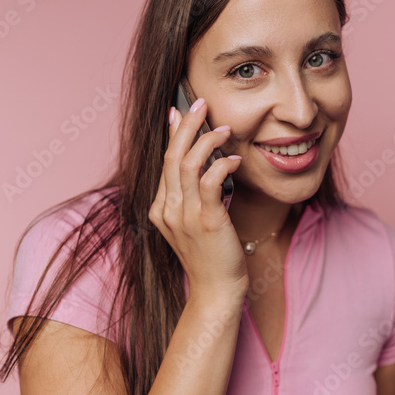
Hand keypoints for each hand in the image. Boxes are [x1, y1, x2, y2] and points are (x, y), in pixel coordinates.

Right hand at [148, 99, 247, 301]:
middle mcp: (168, 210)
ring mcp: (184, 216)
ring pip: (188, 164)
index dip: (173, 134)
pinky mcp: (206, 221)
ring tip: (223, 127)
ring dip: (206, 140)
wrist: (216, 292)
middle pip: (172, 156)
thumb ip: (193, 196)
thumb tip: (205, 165)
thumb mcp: (195, 224)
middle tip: (200, 103)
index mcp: (161, 209)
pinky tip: (233, 158)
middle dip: (186, 125)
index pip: (165, 162)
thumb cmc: (212, 257)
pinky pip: (209, 182)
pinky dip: (220, 164)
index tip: (179, 111)